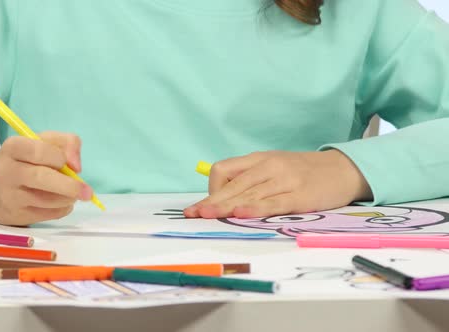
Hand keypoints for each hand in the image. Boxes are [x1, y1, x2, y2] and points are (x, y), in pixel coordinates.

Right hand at [0, 132, 92, 225]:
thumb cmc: (24, 160)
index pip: (38, 150)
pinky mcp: (15, 216)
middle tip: (87, 191)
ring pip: (47, 200)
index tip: (67, 163)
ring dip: (67, 198)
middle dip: (69, 186)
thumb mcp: (42, 142)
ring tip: (72, 194)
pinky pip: (47, 215)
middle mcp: (6, 171)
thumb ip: (66, 143)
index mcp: (13, 147)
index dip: (58, 157)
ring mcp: (9, 196)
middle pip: (41, 177)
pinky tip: (61, 202)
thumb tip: (77, 166)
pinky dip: (62, 209)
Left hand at [183, 150, 372, 218]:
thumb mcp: (274, 168)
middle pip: (232, 184)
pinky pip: (273, 203)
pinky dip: (255, 208)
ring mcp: (284, 180)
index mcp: (259, 159)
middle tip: (193, 214)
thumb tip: (224, 198)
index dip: (212, 188)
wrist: (343, 169)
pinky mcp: (299, 196)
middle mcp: (268, 167)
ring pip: (248, 194)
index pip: (224, 169)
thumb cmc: (303, 172)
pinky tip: (241, 214)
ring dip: (225, 207)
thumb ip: (251, 179)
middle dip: (211, 201)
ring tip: (207, 216)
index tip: (208, 204)